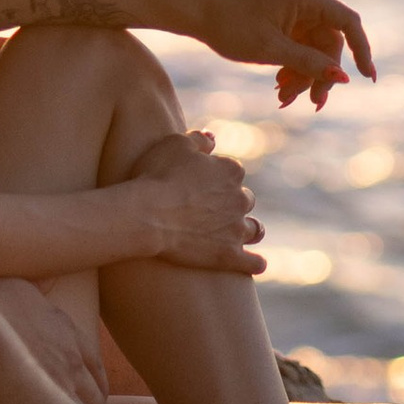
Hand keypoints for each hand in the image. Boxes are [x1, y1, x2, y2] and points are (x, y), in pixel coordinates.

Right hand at [123, 127, 264, 273]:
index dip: (216, 177)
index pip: (232, 171)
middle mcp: (240, 198)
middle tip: (212, 209)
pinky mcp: (229, 255)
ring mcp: (237, 229)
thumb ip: (198, 140)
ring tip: (238, 234)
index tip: (201, 183)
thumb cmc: (157, 175)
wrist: (148, 213)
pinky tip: (255, 264)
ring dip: (249, 230)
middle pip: (244, 199)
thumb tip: (213, 139)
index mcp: (230, 170)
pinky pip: (254, 263)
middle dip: (232, 203)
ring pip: (255, 229)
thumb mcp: (175, 144)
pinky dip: (255, 263)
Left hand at [190, 0, 374, 110]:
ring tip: (284, 98)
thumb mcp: (271, 50)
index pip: (348, 23)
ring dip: (304, 77)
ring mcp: (296, 15)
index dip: (362, 49)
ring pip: (315, 52)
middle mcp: (306, 3)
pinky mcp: (286, 26)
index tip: (367, 77)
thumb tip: (342, 78)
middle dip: (321, 75)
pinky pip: (301, 52)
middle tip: (312, 104)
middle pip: (330, 44)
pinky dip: (293, 70)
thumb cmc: (231, 26)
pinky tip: (280, 87)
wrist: (198, 17)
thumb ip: (309, 63)